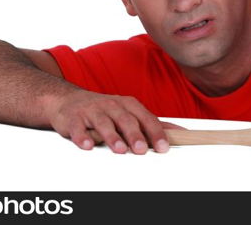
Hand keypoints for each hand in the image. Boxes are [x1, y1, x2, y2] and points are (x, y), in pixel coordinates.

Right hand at [43, 89, 177, 154]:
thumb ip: (152, 123)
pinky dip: (82, 136)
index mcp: (128, 105)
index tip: (163, 147)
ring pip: (104, 123)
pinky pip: (78, 128)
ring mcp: (93, 111)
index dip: (155, 132)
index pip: (145, 118)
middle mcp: (112, 105)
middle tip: (142, 149)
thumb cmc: (106, 109)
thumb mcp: (130, 112)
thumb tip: (180, 132)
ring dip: (112, 137)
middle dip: (135, 135)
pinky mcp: (74, 119)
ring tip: (120, 150)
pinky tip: (88, 145)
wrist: (70, 100)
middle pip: (126, 120)